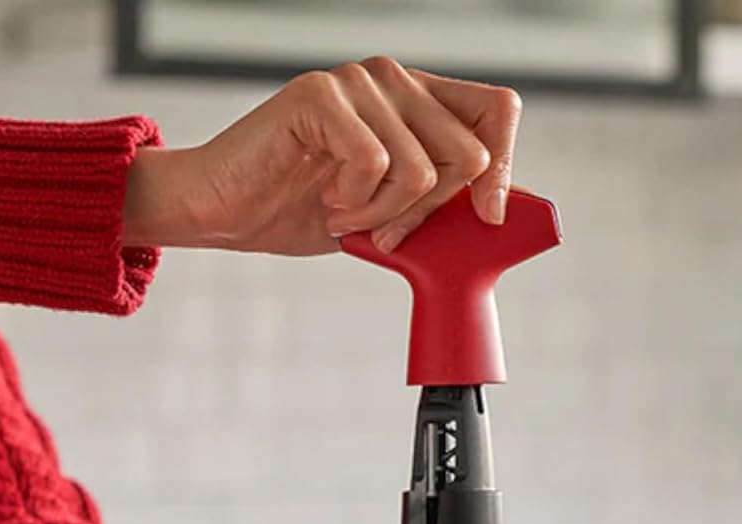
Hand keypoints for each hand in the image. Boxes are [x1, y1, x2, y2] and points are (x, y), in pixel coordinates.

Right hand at [123, 59, 521, 255]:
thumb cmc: (308, 208)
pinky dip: (353, 204)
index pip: (497, 109)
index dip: (506, 166)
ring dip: (383, 213)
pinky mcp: (321, 95)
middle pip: (469, 155)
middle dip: (430, 212)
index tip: (486, 215)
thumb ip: (448, 201)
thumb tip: (511, 213)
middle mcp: (394, 79)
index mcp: (419, 100)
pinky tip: (326, 198)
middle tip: (383, 226)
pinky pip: (375, 165)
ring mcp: (357, 82)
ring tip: (344, 209)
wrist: (231, 211)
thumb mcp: (396, 213)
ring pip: (422, 170)